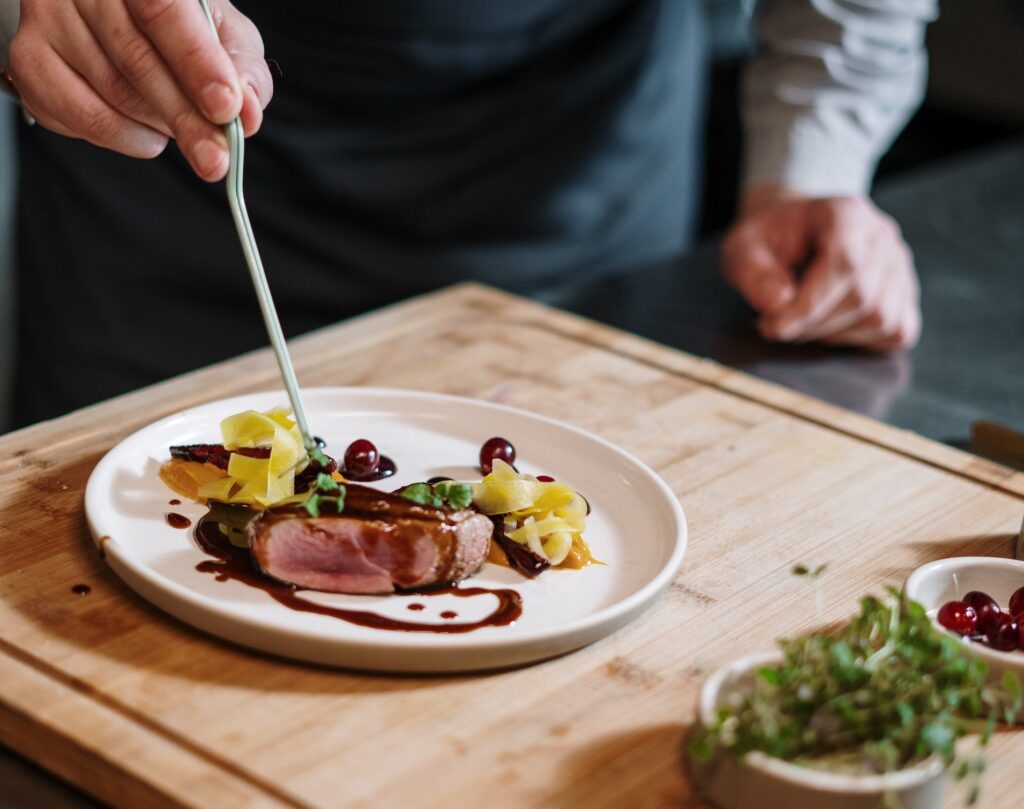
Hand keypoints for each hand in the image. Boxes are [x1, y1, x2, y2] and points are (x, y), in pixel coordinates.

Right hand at [7, 0, 272, 180]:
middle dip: (185, 118)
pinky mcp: (30, 60)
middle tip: (215, 158)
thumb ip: (243, 71)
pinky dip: (122, 136)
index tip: (225, 107)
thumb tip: (247, 111)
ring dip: (157, 126)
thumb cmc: (182, 28)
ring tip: (181, 130)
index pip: (164, 10)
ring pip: (110, 91)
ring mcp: (50, 19)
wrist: (120, 16)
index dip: (197, 62)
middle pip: (136, 59)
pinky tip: (147, 134)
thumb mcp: (225, 37)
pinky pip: (78, 116)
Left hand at [721, 188, 920, 350]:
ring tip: (803, 323)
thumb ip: (755, 275)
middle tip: (779, 325)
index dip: (809, 305)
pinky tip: (831, 329)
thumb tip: (780, 305)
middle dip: (814, 324)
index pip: (844, 264)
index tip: (773, 327)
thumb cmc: (768, 241)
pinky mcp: (904, 292)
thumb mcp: (743, 249)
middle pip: (862, 296)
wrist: (791, 233)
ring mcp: (899, 265)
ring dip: (835, 335)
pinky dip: (863, 342)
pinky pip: (898, 329)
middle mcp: (881, 236)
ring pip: (882, 317)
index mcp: (845, 214)